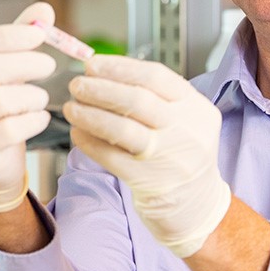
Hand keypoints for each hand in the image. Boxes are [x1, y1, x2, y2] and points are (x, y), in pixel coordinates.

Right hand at [0, 3, 57, 212]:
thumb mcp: (3, 69)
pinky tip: (38, 118)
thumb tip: (44, 11)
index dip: (9, 36)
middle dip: (25, 63)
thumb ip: (18, 39)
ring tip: (40, 97)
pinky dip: (32, 121)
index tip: (39, 35)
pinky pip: (7, 130)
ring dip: (31, 95)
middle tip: (49, 65)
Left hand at [65, 56, 231, 257]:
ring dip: (90, 115)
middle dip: (100, 89)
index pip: (155, 76)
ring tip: (71, 108)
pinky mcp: (148, 182)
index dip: (119, 67)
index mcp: (196, 108)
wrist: (198, 206)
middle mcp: (185, 131)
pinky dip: (90, 142)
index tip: (93, 64)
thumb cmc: (183, 155)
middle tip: (77, 85)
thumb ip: (156, 97)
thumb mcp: (186, 120)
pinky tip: (77, 134)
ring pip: (122, 129)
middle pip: (136, 100)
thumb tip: (105, 72)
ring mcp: (167, 158)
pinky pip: (111, 157)